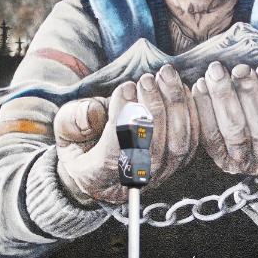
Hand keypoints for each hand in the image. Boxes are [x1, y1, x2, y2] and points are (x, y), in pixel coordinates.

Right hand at [55, 65, 198, 203]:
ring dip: (174, 105)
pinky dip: (190, 110)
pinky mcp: (177, 162)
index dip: (124, 119)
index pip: (117, 154)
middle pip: (154, 150)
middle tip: (146, 79)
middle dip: (154, 109)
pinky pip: (193, 138)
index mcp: (98, 177)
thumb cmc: (78, 140)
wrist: (97, 159)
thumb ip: (73, 120)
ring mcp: (159, 175)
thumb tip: (96, 111)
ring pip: (178, 144)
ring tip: (164, 75)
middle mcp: (132, 182)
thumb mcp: (64, 129)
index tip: (124, 88)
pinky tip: (178, 86)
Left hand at [192, 62, 257, 175]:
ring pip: (235, 132)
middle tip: (240, 68)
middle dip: (250, 95)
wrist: (253, 126)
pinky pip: (210, 135)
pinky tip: (201, 85)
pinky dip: (205, 109)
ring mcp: (245, 162)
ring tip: (217, 72)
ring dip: (224, 99)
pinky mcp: (221, 159)